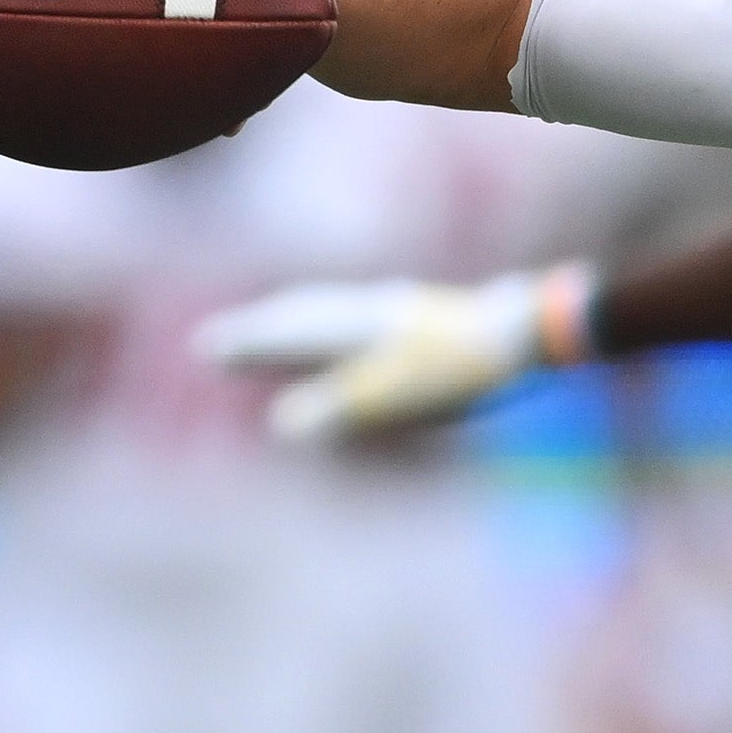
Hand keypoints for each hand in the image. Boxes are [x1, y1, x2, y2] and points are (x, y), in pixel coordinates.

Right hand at [193, 266, 594, 443]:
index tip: (205, 346)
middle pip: (301, 315)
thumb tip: (285, 423)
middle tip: (222, 337)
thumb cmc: (460, 372)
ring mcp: (398, 309)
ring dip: (295, 319)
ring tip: (276, 324)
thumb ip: (340, 408)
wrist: (526, 334)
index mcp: (353, 328)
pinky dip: (332, 320)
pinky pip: (359, 314)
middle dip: (261, 328)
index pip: (286, 334)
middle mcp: (368, 310)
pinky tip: (352, 326)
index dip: (246, 343)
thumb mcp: (397, 400)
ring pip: (331, 309)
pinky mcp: (425, 317)